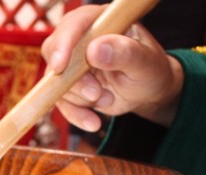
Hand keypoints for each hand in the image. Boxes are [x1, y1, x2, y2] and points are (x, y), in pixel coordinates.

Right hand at [40, 5, 183, 131]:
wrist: (147, 93)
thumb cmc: (150, 70)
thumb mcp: (144, 62)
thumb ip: (124, 53)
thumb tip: (95, 50)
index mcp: (100, 22)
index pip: (73, 25)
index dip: (63, 44)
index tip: (60, 67)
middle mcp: (81, 40)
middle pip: (54, 53)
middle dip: (72, 80)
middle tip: (96, 93)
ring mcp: (72, 64)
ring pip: (56, 82)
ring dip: (81, 99)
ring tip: (109, 99)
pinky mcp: (68, 86)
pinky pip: (60, 102)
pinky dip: (76, 115)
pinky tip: (93, 122)